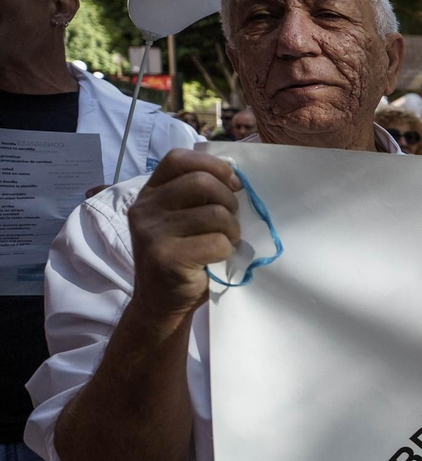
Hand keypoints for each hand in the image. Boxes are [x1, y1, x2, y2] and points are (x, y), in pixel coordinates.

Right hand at [127, 150, 241, 320]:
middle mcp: (145, 208)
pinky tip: (217, 258)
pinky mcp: (165, 256)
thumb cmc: (182, 255)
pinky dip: (227, 250)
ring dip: (232, 229)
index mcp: (151, 193)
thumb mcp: (182, 218)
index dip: (213, 166)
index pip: (179, 159)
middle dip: (229, 200)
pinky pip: (216, 242)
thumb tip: (237, 178)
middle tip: (232, 220)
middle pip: (202, 183)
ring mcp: (152, 232)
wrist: (161, 302)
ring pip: (214, 214)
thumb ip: (198, 196)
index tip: (233, 184)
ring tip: (226, 240)